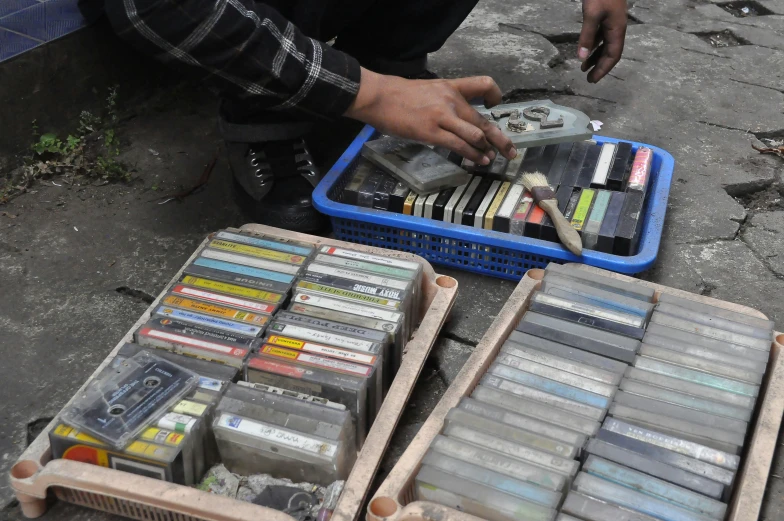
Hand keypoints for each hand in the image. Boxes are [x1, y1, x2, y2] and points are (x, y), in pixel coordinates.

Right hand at [344, 68, 516, 164]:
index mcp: (451, 87)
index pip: (483, 84)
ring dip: (487, 149)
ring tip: (492, 159)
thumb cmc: (399, 95)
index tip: (495, 106)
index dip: (495, 95)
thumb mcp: (428, 90)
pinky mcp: (432, 132)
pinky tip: (478, 161)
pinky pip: (459, 145)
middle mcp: (452, 100)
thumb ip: (444, 100)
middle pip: (484, 120)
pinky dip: (472, 154)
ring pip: (476, 134)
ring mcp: (443, 116)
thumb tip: (455, 117)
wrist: (379, 97)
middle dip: (500, 139)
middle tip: (511, 151)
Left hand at [578, 0, 627, 82]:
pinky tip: (586, 50)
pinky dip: (593, 45)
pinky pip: (600, 36)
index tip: (593, 80)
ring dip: (595, 57)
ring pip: (605, 45)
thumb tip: (582, 58)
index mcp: (617, 30)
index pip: (612, 56)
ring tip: (583, 68)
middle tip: (588, 79)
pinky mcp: (604, 17)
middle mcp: (616, 28)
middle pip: (610, 53)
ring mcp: (611, 22)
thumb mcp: (591, 15)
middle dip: (599, 67)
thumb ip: (587, 36)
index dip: (603, 69)